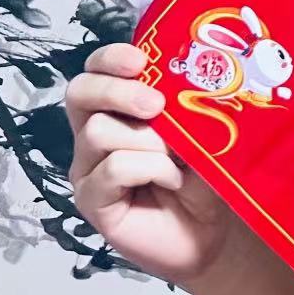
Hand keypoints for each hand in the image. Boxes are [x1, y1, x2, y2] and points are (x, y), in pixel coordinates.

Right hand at [66, 42, 248, 288]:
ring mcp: (89, 169)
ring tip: (177, 161)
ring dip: (147, 141)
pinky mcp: (92, 200)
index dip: (110, 59)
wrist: (213, 235)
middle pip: (79, 93)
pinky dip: (149, 169)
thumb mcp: (201, 135)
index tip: (140, 60)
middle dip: (116, 90)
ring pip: (98, 131)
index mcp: (118, 110)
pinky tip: (171, 182)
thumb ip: (187, 108)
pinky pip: (111, 169)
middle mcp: (95, 135)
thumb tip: (190, 77)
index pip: (95, 70)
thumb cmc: (205, 180)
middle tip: (156, 105)